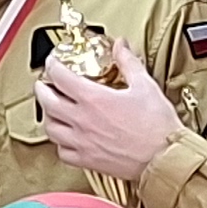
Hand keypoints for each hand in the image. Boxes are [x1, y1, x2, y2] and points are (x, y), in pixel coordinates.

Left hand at [38, 36, 179, 178]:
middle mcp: (82, 121)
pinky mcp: (88, 161)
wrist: (165, 159)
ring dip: (48, 116)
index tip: (53, 63)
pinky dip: (60, 143)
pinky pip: (62, 152)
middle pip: (47, 101)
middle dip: (41, 89)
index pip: (59, 76)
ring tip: (52, 110)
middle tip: (44, 83)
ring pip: (50, 128)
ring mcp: (82, 142)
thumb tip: (121, 46)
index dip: (52, 65)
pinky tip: (66, 139)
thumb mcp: (145, 85)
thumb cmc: (157, 127)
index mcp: (93, 99)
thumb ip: (128, 62)